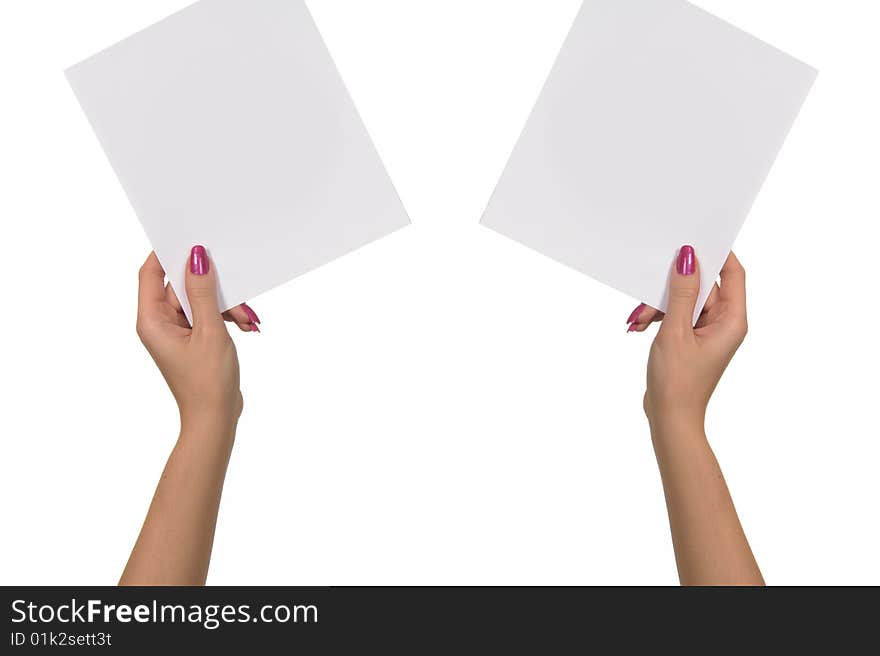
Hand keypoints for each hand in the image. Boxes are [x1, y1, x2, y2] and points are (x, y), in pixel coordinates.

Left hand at [136, 246, 256, 430]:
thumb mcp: (209, 331)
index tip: (191, 238)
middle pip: (182, 286)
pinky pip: (208, 315)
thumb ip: (203, 292)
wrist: (215, 419)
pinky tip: (245, 326)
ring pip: (201, 300)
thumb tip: (196, 258)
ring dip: (225, 306)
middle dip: (213, 288)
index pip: (151, 272)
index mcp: (152, 320)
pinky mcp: (193, 338)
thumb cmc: (207, 382)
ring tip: (245, 320)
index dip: (168, 252)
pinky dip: (227, 317)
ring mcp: (177, 331)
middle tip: (235, 295)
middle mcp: (159, 323)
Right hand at [631, 246, 747, 429]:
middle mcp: (724, 323)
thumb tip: (688, 258)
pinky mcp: (691, 338)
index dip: (717, 252)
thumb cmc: (678, 382)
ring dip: (659, 305)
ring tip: (640, 320)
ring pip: (684, 300)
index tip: (694, 237)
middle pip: (702, 286)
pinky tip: (641, 326)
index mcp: (732, 320)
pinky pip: (676, 315)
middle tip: (650, 294)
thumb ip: (682, 293)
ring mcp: (707, 331)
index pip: (732, 273)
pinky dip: (658, 317)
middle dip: (672, 288)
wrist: (670, 418)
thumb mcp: (675, 331)